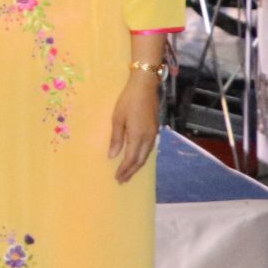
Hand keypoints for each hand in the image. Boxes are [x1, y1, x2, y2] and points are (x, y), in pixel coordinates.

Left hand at [110, 65, 161, 181]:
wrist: (145, 87)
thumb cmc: (128, 101)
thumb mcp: (117, 119)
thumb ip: (116, 138)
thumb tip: (112, 156)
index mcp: (137, 136)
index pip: (131, 159)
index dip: (124, 170)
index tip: (117, 178)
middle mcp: (148, 138)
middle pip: (140, 160)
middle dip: (131, 171)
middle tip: (122, 180)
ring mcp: (153, 134)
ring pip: (146, 155)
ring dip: (137, 165)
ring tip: (128, 173)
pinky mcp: (155, 129)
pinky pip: (149, 149)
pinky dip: (142, 157)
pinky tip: (137, 158)